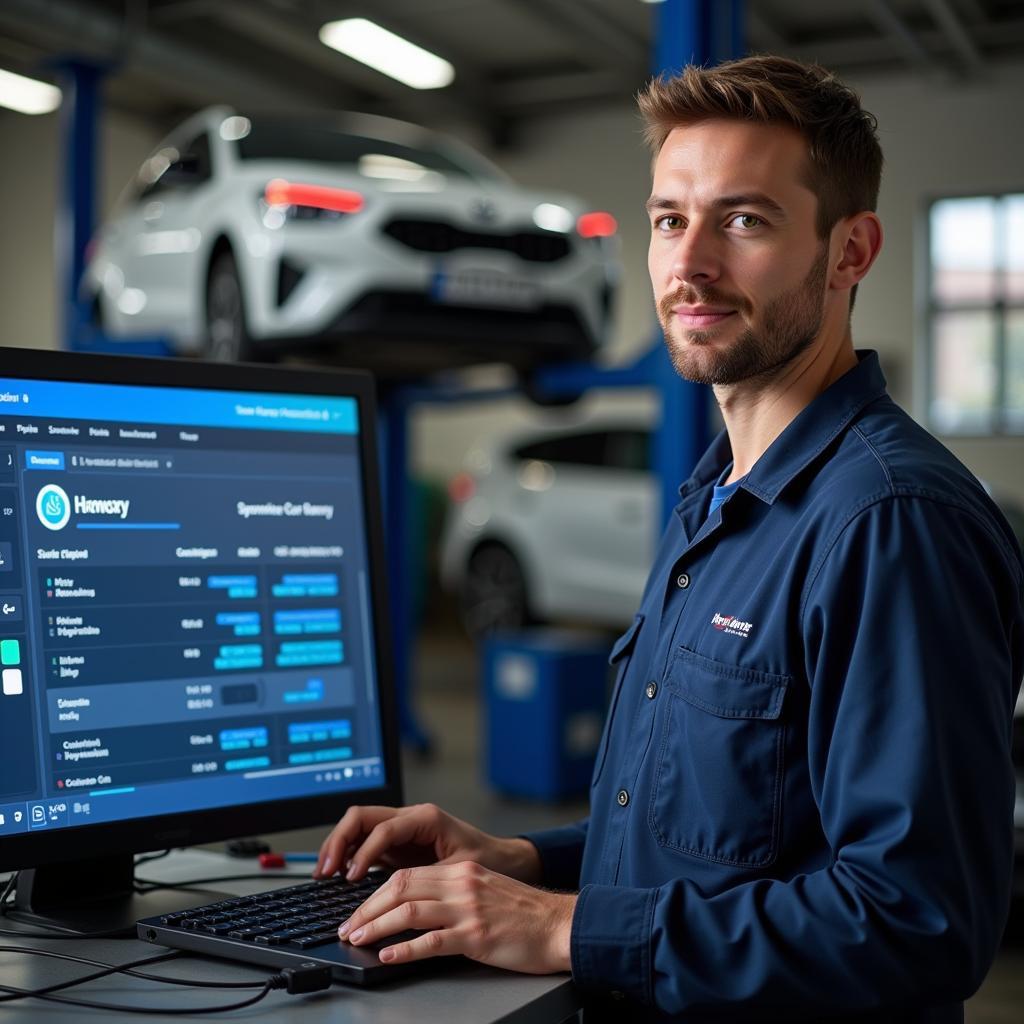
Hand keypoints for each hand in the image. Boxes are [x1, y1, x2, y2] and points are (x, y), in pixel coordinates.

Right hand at [313, 803, 541, 883]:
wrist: (504, 861)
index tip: (350, 876)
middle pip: (361, 817)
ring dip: (338, 846)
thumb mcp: (459, 871)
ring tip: (324, 872)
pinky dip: (348, 855)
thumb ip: (429, 879)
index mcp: (425, 817)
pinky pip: (364, 842)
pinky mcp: (397, 845)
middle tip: (326, 870)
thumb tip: (398, 893)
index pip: (383, 827)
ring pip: (358, 826)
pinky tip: (337, 875)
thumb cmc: (487, 862)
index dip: (363, 851)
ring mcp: (401, 829)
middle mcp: (410, 817)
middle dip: (339, 841)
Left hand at [337, 861, 575, 973]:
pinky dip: (405, 948)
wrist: (560, 925)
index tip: (359, 910)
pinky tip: (389, 954)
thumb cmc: (525, 914)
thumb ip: (453, 893)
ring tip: (358, 939)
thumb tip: (414, 908)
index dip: (376, 892)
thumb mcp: (485, 890)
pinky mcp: (476, 935)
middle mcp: (462, 883)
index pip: (407, 874)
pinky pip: (432, 941)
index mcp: (462, 871)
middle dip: (368, 908)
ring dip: (377, 925)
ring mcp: (468, 908)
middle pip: (401, 887)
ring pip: (410, 910)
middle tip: (348, 926)